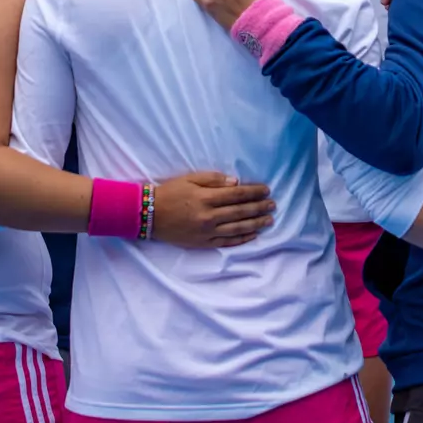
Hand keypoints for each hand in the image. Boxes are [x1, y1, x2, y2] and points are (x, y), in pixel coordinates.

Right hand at [150, 171, 276, 247]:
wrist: (149, 215)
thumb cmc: (170, 192)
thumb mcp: (190, 179)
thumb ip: (214, 180)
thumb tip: (236, 182)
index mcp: (206, 197)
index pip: (237, 194)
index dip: (254, 192)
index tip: (266, 190)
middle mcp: (209, 216)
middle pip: (241, 211)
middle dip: (259, 207)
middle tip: (273, 205)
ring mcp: (207, 232)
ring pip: (237, 228)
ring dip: (256, 224)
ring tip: (269, 220)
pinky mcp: (203, 243)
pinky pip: (227, 242)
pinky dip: (242, 239)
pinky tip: (253, 235)